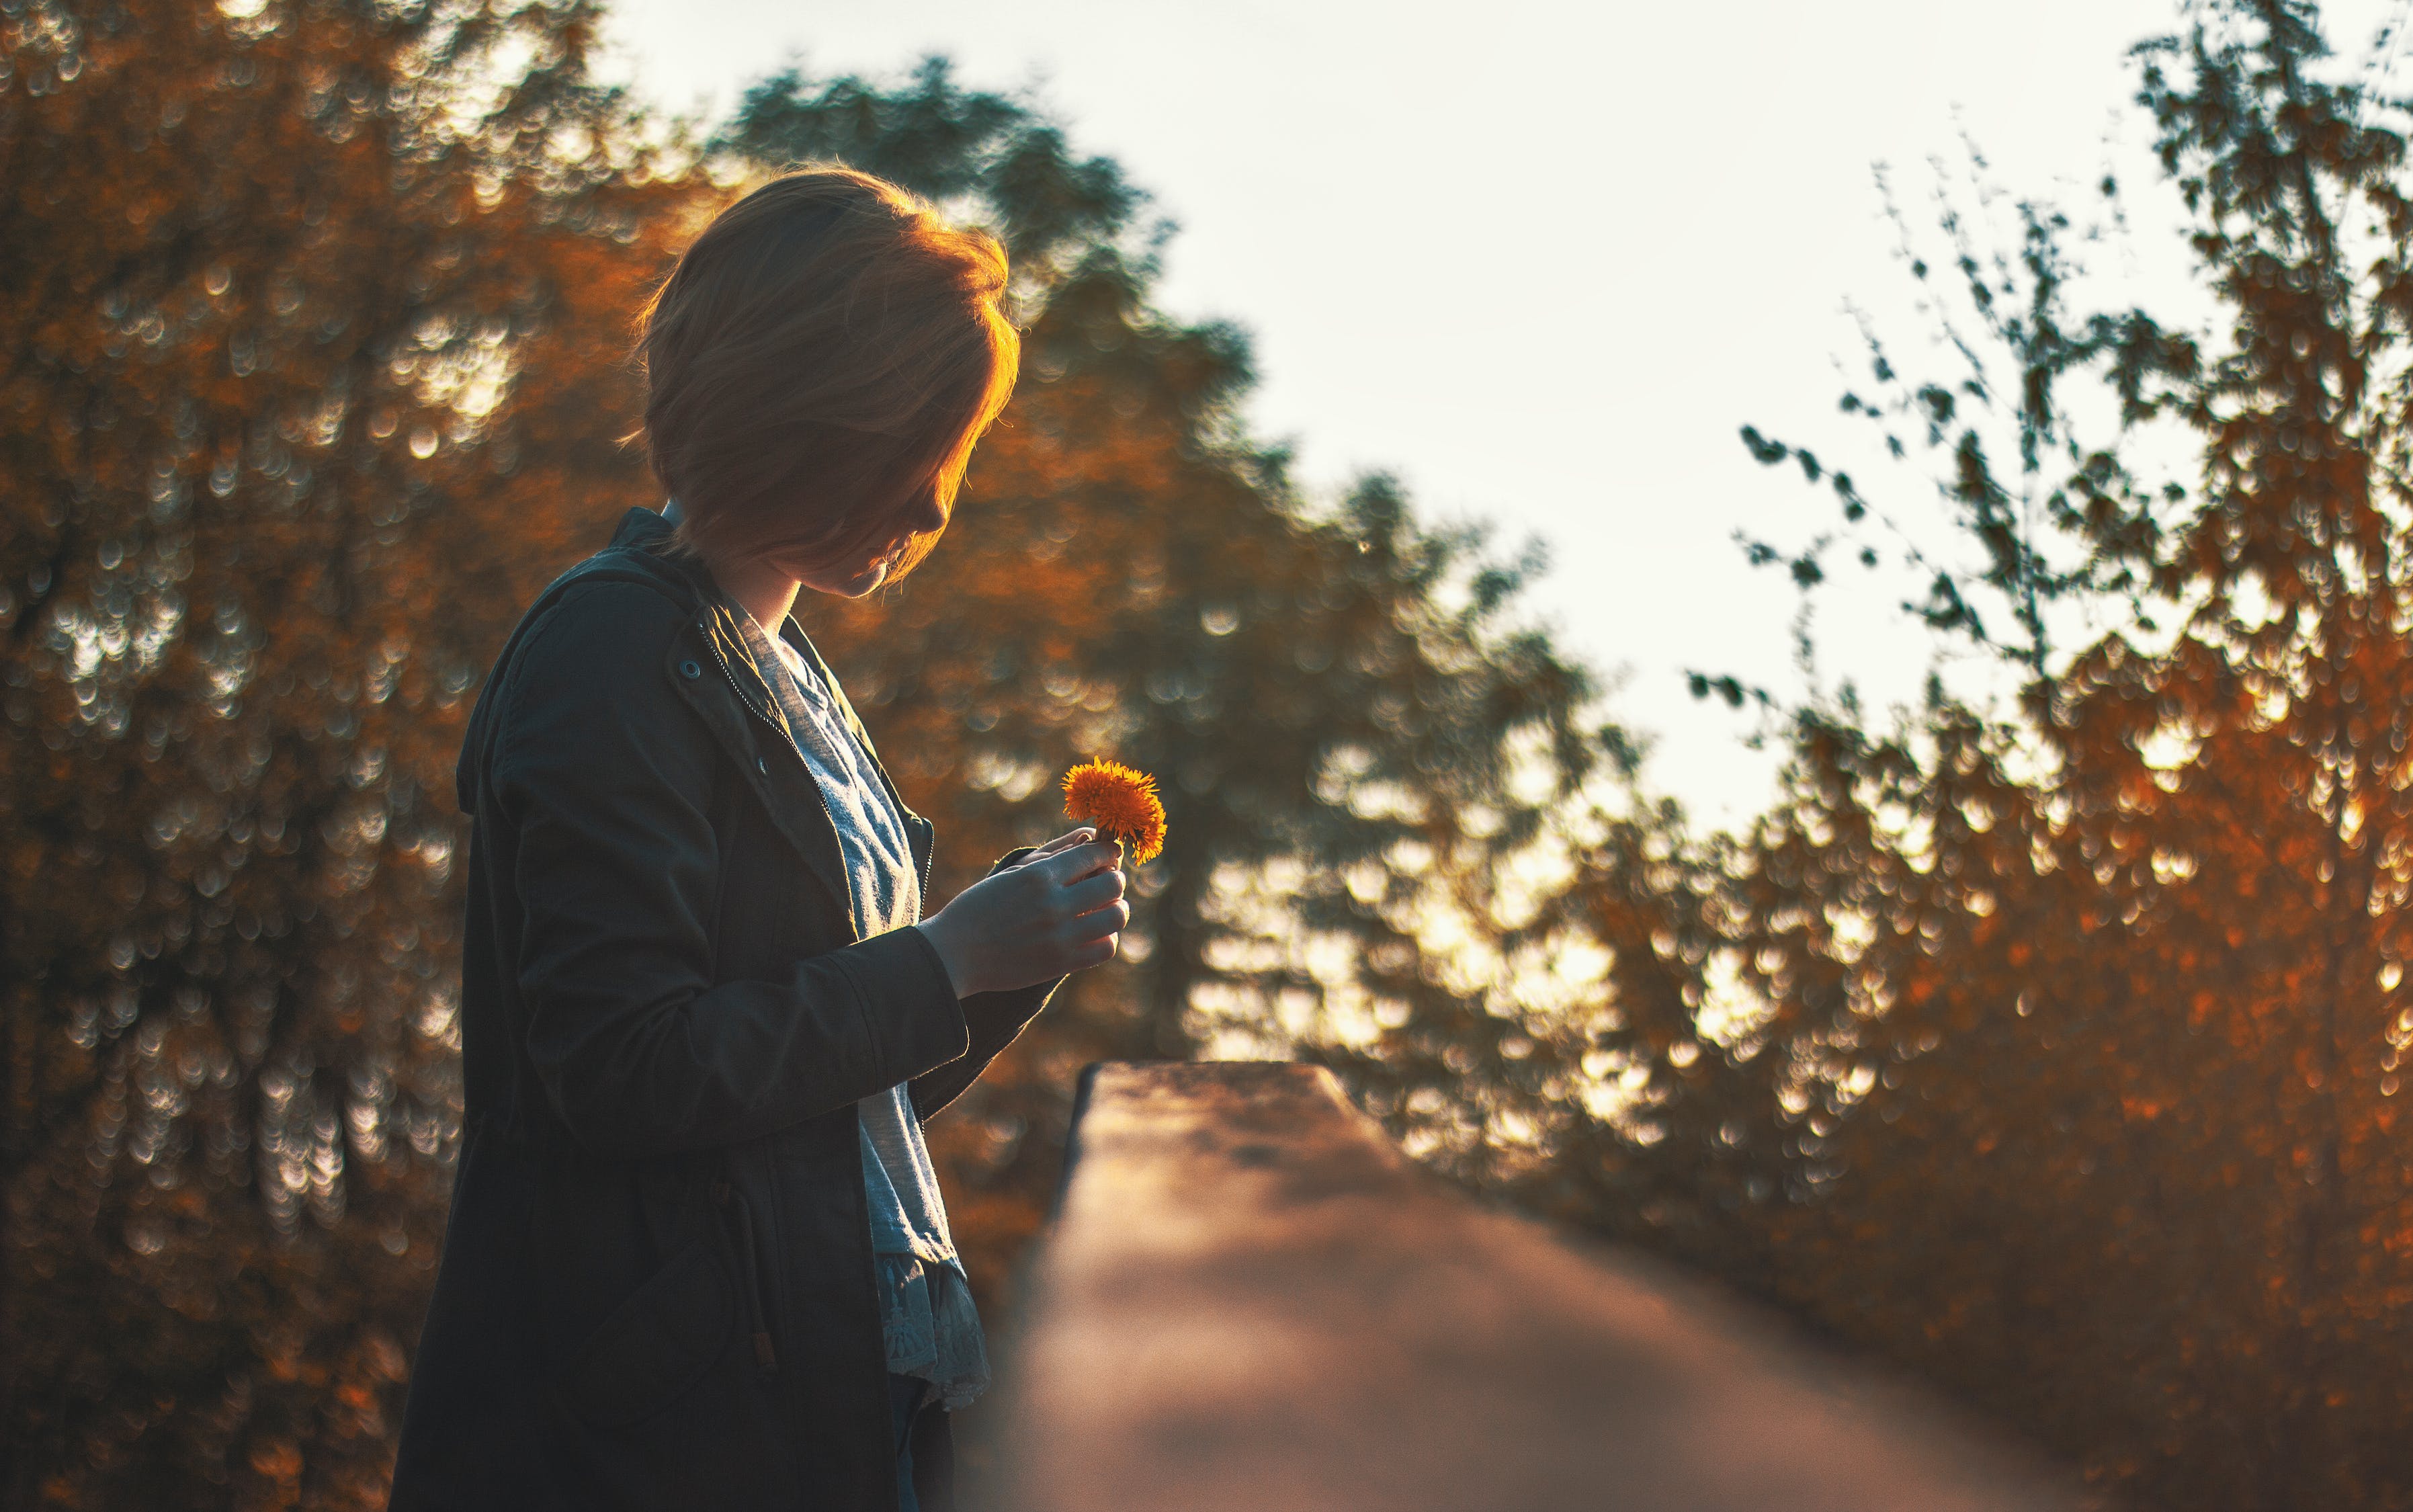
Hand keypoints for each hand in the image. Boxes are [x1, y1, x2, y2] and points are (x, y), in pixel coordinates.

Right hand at [915, 830, 1127, 995]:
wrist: (954, 953)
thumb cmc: (981, 907)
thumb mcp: (1013, 872)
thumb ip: (1054, 852)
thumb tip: (1091, 835)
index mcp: (1038, 876)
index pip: (1095, 854)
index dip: (1109, 851)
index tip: (1109, 854)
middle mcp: (1053, 904)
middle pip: (1113, 883)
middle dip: (1114, 879)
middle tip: (1105, 882)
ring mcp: (1060, 936)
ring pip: (1116, 916)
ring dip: (1117, 908)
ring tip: (1105, 909)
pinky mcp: (1062, 963)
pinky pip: (1106, 947)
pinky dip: (1107, 938)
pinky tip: (1094, 933)